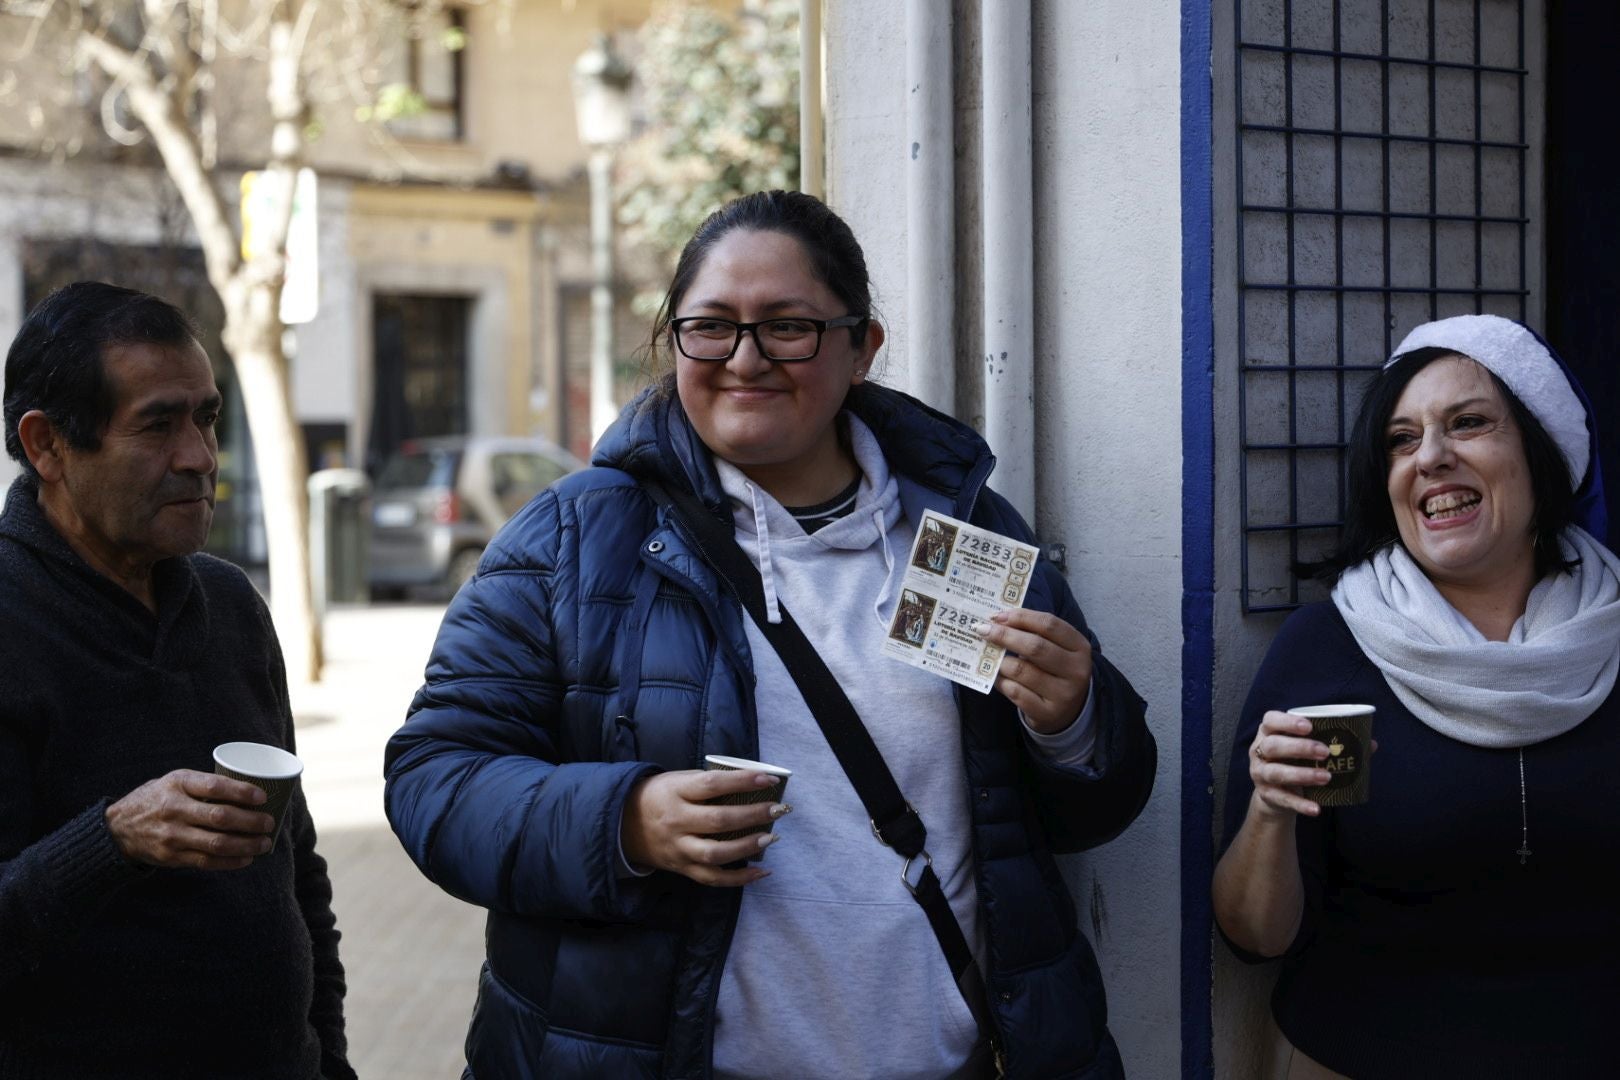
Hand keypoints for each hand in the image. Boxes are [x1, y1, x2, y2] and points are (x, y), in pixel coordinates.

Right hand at [105, 769, 275, 869]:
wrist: (118, 828)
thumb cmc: (158, 798)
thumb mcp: (175, 781)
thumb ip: (204, 784)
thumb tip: (250, 790)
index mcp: (178, 784)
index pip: (214, 786)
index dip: (241, 792)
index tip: (262, 797)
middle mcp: (174, 809)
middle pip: (220, 817)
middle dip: (251, 822)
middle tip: (269, 823)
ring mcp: (172, 835)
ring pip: (217, 843)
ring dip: (246, 845)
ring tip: (264, 843)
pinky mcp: (172, 857)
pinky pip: (207, 861)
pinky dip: (231, 861)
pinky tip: (247, 858)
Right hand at [620, 769, 790, 886]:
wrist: (622, 824)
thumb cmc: (659, 796)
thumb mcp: (677, 779)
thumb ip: (708, 783)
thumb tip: (751, 782)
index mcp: (677, 792)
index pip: (713, 784)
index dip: (743, 781)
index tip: (770, 779)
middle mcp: (677, 821)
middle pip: (719, 821)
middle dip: (753, 815)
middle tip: (778, 810)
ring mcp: (679, 848)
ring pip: (716, 853)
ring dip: (747, 847)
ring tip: (771, 838)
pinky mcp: (682, 868)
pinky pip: (713, 878)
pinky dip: (739, 878)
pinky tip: (761, 872)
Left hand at [973, 608, 1091, 733]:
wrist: (1068, 711)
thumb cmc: (1055, 671)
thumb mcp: (1055, 649)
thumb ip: (1033, 633)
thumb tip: (996, 621)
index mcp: (1080, 647)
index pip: (1049, 625)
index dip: (1021, 617)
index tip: (997, 616)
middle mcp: (1076, 670)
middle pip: (1035, 647)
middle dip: (1004, 635)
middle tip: (982, 630)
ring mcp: (1063, 694)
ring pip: (1021, 670)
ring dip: (1000, 661)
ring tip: (990, 656)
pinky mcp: (1047, 713)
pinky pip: (1014, 692)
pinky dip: (1000, 681)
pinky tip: (996, 676)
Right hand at [1247, 711, 1335, 818]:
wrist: (1277, 795)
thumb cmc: (1295, 762)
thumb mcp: (1306, 750)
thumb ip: (1334, 744)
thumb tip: (1372, 743)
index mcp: (1269, 733)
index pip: (1270, 720)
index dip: (1287, 722)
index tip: (1310, 726)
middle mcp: (1259, 751)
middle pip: (1273, 746)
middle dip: (1299, 747)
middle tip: (1325, 751)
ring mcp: (1260, 774)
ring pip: (1275, 772)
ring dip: (1301, 774)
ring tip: (1326, 777)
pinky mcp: (1266, 795)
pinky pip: (1282, 799)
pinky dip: (1300, 804)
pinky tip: (1316, 808)